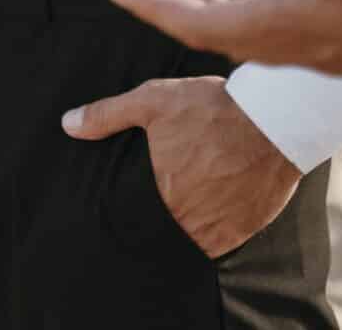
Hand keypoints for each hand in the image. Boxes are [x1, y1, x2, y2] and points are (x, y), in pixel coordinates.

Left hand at [60, 75, 298, 257]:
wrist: (273, 121)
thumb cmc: (212, 108)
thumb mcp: (154, 101)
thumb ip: (108, 115)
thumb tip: (67, 124)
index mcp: (160, 191)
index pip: (138, 213)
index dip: (143, 201)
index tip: (152, 188)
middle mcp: (186, 217)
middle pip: (167, 223)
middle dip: (170, 209)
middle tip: (181, 187)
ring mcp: (216, 228)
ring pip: (193, 235)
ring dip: (193, 221)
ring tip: (200, 196)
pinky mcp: (243, 231)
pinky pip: (222, 241)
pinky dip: (218, 228)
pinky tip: (220, 204)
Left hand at [110, 0, 341, 80]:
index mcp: (276, 29)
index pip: (196, 26)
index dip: (155, 9)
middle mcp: (283, 45)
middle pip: (207, 31)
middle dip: (167, 7)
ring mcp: (305, 46)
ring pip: (236, 29)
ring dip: (203, 4)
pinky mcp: (325, 40)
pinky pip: (265, 28)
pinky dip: (241, 8)